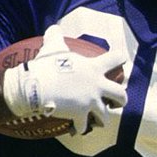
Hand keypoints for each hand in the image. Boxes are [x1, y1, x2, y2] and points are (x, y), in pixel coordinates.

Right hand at [0, 25, 127, 133]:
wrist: (35, 87)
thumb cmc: (44, 66)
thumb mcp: (52, 47)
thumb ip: (56, 36)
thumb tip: (53, 27)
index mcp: (94, 68)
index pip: (117, 59)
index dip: (121, 59)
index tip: (122, 62)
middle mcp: (97, 86)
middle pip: (121, 95)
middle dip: (121, 100)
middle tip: (115, 102)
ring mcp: (90, 102)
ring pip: (106, 116)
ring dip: (102, 118)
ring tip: (97, 120)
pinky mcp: (80, 115)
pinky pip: (84, 126)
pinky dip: (81, 128)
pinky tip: (78, 128)